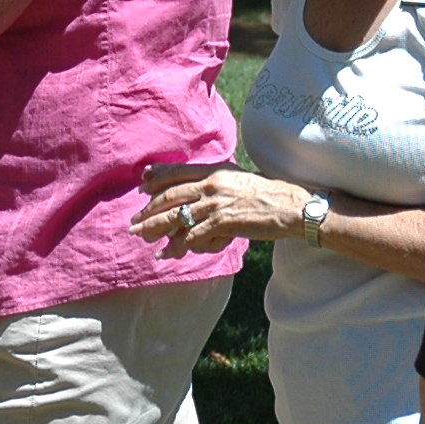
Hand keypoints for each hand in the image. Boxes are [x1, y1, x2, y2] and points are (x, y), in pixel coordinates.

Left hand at [128, 162, 304, 255]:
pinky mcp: (222, 223)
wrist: (290, 206)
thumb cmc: (268, 195)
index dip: (158, 178)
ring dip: (155, 228)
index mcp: (216, 170)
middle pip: (171, 195)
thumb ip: (217, 182)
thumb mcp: (238, 180)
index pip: (179, 172)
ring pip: (176, 216)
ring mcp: (215, 204)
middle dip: (149, 209)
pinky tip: (166, 253)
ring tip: (141, 236)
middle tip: (134, 220)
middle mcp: (212, 184)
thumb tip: (199, 191)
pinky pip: (192, 236)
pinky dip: (177, 246)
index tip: (142, 184)